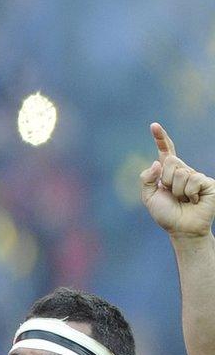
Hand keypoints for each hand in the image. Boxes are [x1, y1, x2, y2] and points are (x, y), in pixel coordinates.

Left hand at [141, 123, 214, 238]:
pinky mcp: (208, 183)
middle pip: (170, 161)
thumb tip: (157, 162)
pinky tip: (194, 201)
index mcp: (168, 172)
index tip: (153, 125)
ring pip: (181, 172)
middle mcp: (184, 171)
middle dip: (167, 179)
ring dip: (178, 190)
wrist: (182, 229)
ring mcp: (197, 176)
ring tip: (183, 200)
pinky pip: (193, 180)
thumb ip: (147, 178)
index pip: (166, 151)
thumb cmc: (166, 214)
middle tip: (172, 194)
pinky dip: (189, 193)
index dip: (161, 138)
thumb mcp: (149, 196)